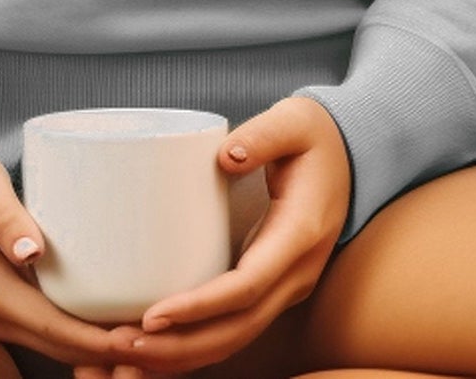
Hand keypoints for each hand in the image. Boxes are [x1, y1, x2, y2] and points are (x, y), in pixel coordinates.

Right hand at [0, 139, 146, 375]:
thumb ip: (2, 214)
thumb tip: (32, 251)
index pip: (54, 327)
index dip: (100, 339)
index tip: (144, 334)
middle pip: (61, 347)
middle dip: (110, 351)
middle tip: (164, 340)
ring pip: (56, 347)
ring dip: (99, 349)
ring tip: (151, 338)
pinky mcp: (1, 309)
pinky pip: (46, 334)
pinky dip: (81, 339)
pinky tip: (116, 329)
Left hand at [92, 96, 348, 376]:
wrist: (353, 157)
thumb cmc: (316, 138)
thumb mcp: (295, 122)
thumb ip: (264, 135)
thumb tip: (226, 155)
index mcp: (299, 235)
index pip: (247, 287)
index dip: (200, 306)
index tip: (153, 314)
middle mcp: (297, 273)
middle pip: (238, 329)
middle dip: (180, 345)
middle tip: (122, 343)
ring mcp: (288, 287)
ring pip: (236, 338)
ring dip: (184, 354)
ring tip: (128, 352)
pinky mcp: (273, 289)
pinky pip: (235, 329)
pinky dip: (197, 346)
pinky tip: (158, 350)